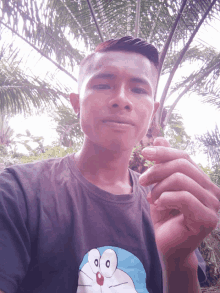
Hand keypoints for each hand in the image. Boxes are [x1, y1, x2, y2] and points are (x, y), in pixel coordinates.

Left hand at [139, 137, 219, 262]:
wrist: (165, 244)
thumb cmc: (163, 215)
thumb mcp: (160, 185)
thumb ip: (163, 163)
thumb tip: (160, 139)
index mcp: (201, 180)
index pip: (184, 157)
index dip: (163, 152)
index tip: (144, 153)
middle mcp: (212, 190)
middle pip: (182, 165)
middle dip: (157, 170)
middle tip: (142, 181)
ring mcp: (213, 205)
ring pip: (181, 179)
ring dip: (160, 187)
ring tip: (151, 198)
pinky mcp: (208, 219)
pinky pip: (185, 198)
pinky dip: (166, 198)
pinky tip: (158, 204)